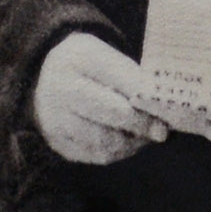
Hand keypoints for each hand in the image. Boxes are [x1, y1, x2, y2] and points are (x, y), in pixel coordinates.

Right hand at [32, 32, 169, 165]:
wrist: (46, 78)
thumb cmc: (86, 67)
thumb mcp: (106, 57)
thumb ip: (131, 77)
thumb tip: (159, 103)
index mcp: (76, 59)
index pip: (116, 77)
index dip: (143, 93)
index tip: (164, 105)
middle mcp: (59, 91)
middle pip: (109, 112)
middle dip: (141, 123)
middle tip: (162, 130)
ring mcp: (55, 121)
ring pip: (105, 141)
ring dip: (133, 141)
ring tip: (148, 134)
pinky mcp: (59, 144)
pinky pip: (97, 154)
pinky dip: (119, 150)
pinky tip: (129, 141)